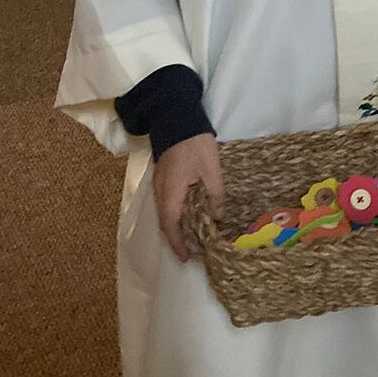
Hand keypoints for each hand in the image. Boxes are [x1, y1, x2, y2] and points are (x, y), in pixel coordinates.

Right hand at [153, 132, 223, 262]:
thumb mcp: (211, 169)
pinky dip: (175, 213)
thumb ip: (215, 194)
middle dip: (177, 238)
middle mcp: (160, 191)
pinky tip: (188, 213)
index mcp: (171, 193)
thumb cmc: (194, 143)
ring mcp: (159, 183)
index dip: (178, 244)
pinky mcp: (162, 176)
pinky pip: (166, 202)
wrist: (175, 118)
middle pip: (165, 222)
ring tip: (192, 236)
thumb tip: (218, 216)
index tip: (186, 258)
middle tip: (192, 250)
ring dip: (176, 226)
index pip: (171, 226)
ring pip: (165, 212)